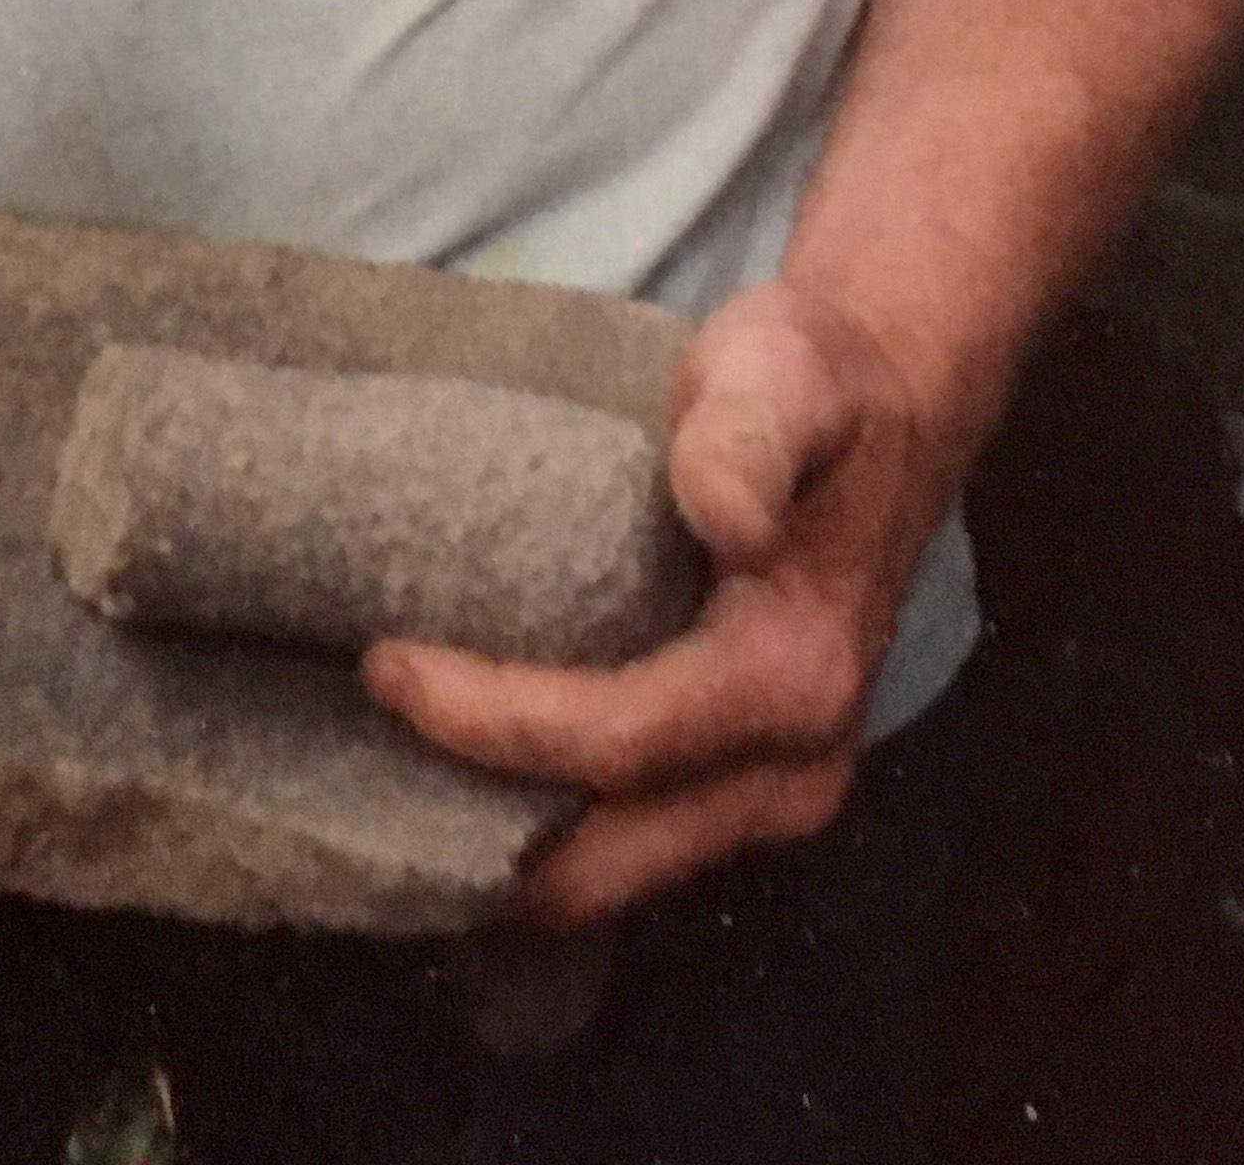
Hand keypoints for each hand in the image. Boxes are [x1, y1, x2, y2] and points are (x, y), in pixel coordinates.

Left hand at [361, 285, 938, 927]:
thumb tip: (723, 519)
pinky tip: (458, 786)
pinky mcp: (743, 785)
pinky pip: (629, 844)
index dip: (494, 721)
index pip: (619, 741)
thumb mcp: (780, 369)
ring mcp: (773, 793)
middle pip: (610, 857)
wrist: (884, 404)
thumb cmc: (813, 379)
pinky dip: (545, 831)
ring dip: (507, 846)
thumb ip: (747, 436)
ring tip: (386, 785)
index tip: (385, 664)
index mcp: (797, 679)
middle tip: (359, 754)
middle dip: (483, 833)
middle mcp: (794, 771)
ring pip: (616, 874)